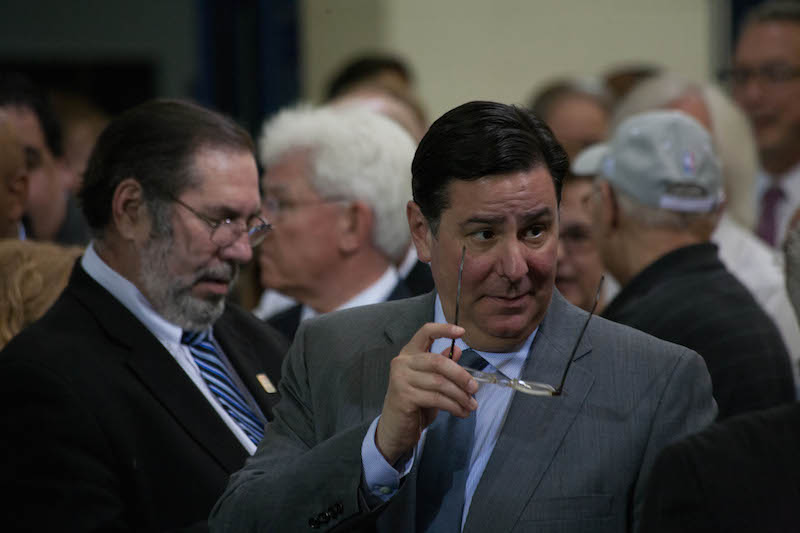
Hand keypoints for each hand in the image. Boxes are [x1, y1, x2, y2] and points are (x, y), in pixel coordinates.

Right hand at [375, 323, 478, 464]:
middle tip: (474, 388)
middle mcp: (402, 362)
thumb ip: (441, 366)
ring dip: (460, 395)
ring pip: (440, 383)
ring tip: (471, 405)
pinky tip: (461, 412)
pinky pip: (436, 398)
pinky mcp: (404, 396)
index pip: (425, 332)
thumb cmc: (414, 402)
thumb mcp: (430, 382)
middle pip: (438, 361)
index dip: (443, 329)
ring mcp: (401, 379)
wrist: (395, 428)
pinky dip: (453, 406)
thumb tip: (457, 350)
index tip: (462, 332)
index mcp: (409, 353)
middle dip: (461, 375)